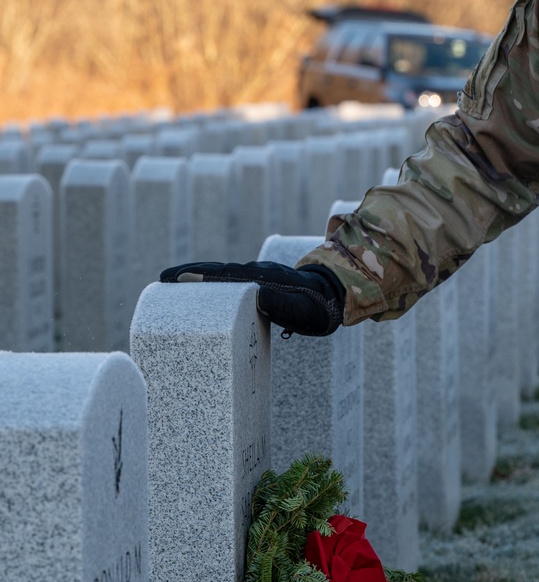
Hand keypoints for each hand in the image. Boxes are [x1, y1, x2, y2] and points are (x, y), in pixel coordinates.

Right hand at [159, 260, 344, 336]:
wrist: (333, 297)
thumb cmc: (318, 308)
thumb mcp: (304, 310)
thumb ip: (283, 303)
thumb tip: (258, 295)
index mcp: (262, 279)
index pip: (225, 275)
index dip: (199, 276)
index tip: (175, 277)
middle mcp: (255, 275)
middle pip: (217, 272)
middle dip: (190, 273)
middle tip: (162, 278)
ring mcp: (255, 279)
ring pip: (222, 277)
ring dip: (198, 278)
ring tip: (171, 285)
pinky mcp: (256, 287)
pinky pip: (229, 284)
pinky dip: (211, 285)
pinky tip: (199, 294)